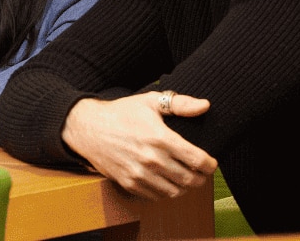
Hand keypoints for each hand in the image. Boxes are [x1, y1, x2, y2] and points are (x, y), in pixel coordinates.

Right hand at [62, 92, 215, 199]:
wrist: (88, 128)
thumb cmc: (121, 113)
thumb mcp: (150, 101)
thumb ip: (180, 104)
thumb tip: (204, 106)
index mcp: (160, 138)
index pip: (197, 160)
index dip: (210, 165)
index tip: (211, 163)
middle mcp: (152, 159)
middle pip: (189, 179)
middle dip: (201, 178)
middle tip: (202, 174)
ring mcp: (140, 174)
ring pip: (174, 192)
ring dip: (185, 188)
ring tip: (187, 180)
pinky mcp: (129, 184)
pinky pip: (156, 196)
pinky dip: (166, 192)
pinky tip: (167, 183)